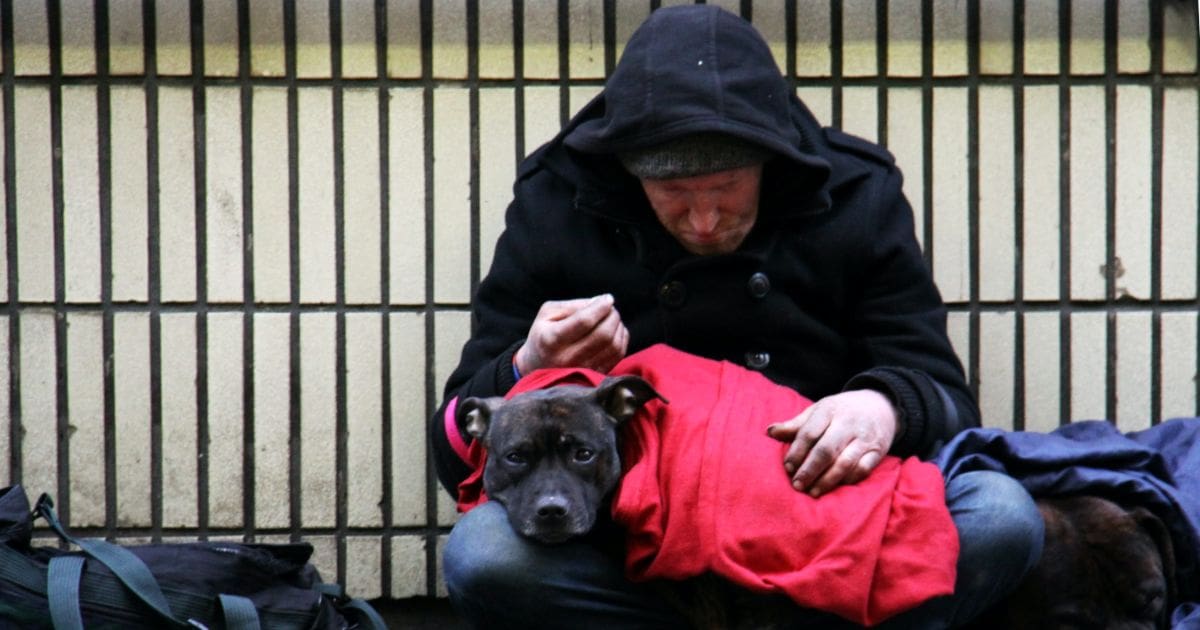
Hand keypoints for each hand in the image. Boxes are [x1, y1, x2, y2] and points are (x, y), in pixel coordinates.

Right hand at [514, 294, 629, 373]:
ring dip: (618, 326)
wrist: (537, 366)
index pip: (584, 321)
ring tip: (612, 318)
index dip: (600, 307)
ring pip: (613, 345)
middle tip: (610, 308)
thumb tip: (601, 301)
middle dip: (612, 315)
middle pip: (603, 334)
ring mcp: (582, 370)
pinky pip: (618, 355)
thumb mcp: (548, 313)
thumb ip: (573, 305)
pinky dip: (622, 339)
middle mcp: (567, 358)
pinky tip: (615, 331)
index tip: (607, 298)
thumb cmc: (543, 334)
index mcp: (551, 339)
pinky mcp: (594, 375)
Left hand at [765, 389, 898, 497]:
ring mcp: (865, 438)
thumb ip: (796, 424)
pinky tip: (835, 488)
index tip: (787, 468)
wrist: (881, 406)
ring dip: (827, 480)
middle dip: (809, 470)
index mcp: (829, 411)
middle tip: (797, 485)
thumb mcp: (819, 411)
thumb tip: (769, 432)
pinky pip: (863, 470)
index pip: (809, 433)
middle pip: (826, 450)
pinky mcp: (878, 452)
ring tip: (813, 492)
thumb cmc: (841, 411)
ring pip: (844, 463)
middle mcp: (848, 423)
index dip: (796, 452)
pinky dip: (848, 481)